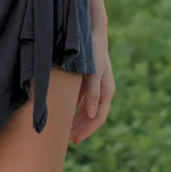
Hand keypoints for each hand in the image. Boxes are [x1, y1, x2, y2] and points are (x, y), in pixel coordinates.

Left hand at [69, 25, 113, 144]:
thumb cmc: (93, 51)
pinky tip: (63, 113)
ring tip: (64, 131)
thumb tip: (92, 115)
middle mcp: (102, 90)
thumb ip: (93, 92)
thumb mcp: (93, 72)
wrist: (90, 32)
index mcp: (107, 90)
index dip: (87, 130)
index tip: (74, 140)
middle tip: (67, 140)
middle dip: (81, 129)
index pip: (98, 117)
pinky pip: (81, 100)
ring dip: (77, 121)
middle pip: (92, 116)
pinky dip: (74, 108)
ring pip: (87, 109)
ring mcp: (95, 86)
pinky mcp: (87, 80)